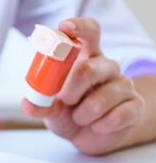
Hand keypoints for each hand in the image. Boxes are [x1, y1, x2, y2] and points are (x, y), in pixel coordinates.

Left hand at [21, 17, 145, 154]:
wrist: (89, 136)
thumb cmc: (70, 113)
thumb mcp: (51, 108)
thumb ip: (40, 104)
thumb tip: (27, 103)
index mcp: (86, 58)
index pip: (89, 33)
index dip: (79, 27)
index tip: (64, 27)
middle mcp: (107, 67)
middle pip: (87, 69)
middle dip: (69, 91)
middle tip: (66, 101)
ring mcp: (124, 85)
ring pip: (100, 101)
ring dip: (82, 115)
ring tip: (81, 117)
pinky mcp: (135, 106)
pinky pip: (115, 117)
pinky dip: (99, 127)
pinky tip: (98, 125)